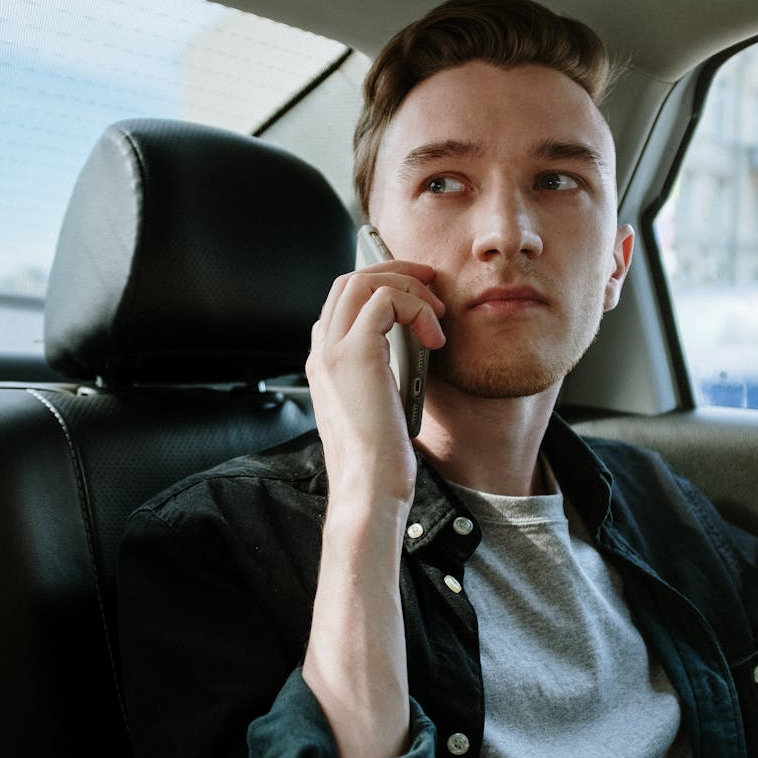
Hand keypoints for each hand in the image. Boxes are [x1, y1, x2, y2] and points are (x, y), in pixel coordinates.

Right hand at [306, 259, 445, 501]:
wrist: (367, 485)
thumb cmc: (378, 460)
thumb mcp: (379, 407)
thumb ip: (382, 376)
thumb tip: (413, 350)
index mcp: (324, 365)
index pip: (342, 305)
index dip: (379, 289)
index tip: (416, 296)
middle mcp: (322, 352)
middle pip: (347, 282)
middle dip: (394, 272)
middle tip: (431, 283)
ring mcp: (333, 351)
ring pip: (361, 281)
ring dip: (407, 286)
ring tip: (436, 310)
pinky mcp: (355, 353)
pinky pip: (385, 300)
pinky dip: (416, 307)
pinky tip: (434, 336)